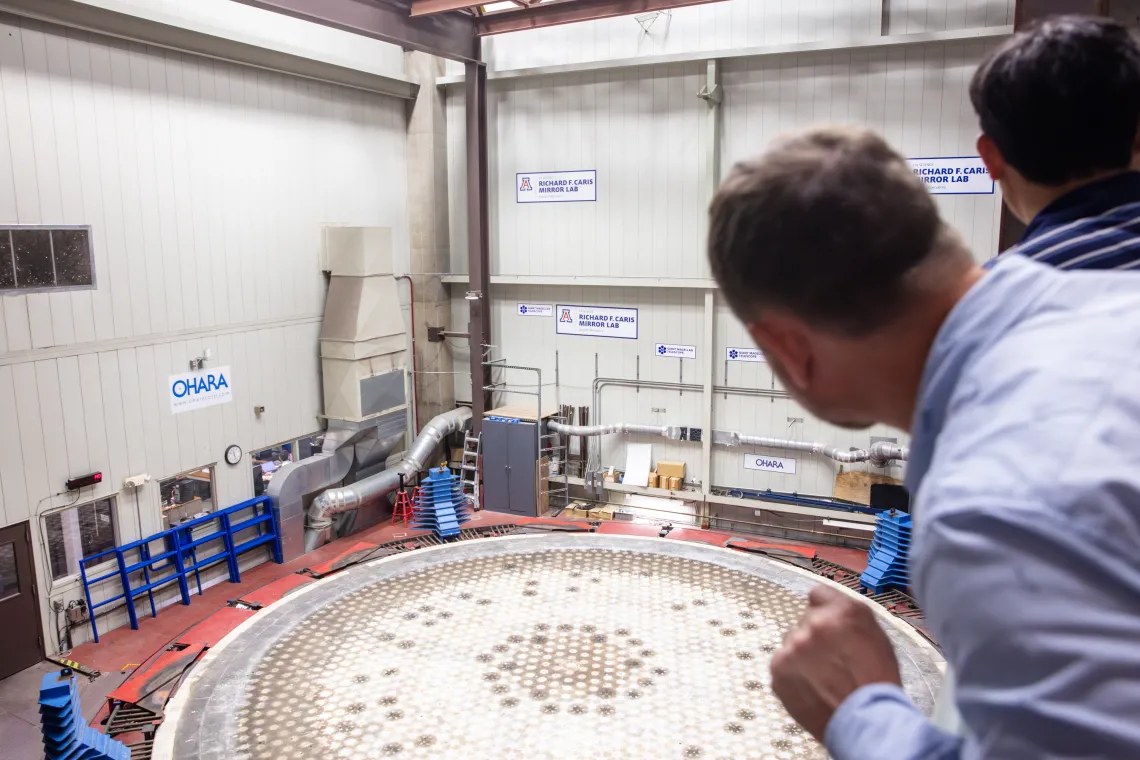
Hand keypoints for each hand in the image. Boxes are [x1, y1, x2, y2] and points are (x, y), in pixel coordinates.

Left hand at [770, 584, 901, 741]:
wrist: (867, 721)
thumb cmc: (877, 680)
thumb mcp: (875, 635)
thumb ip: (848, 614)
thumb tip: (826, 606)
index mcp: (842, 611)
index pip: (818, 594)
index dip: (825, 611)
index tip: (829, 625)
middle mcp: (814, 623)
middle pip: (805, 621)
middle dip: (815, 636)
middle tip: (832, 659)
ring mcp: (793, 648)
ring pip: (792, 643)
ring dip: (802, 654)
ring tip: (822, 677)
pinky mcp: (778, 670)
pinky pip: (782, 663)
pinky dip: (793, 673)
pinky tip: (811, 687)